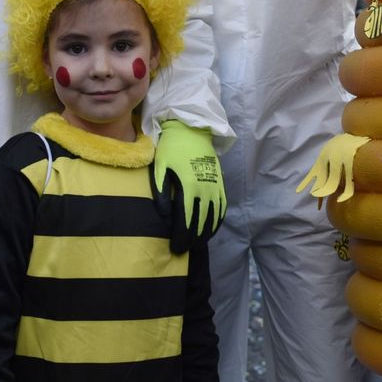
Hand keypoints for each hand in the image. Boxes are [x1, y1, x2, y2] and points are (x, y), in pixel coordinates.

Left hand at [152, 120, 224, 252]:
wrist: (192, 131)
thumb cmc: (172, 149)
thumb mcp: (160, 167)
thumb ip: (161, 192)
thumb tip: (163, 215)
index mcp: (189, 186)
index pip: (186, 220)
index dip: (182, 237)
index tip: (176, 248)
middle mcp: (205, 190)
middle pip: (200, 223)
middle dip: (192, 239)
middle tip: (183, 250)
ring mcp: (215, 187)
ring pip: (213, 218)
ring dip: (205, 234)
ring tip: (196, 244)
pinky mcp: (220, 184)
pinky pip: (221, 208)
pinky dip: (217, 222)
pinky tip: (210, 230)